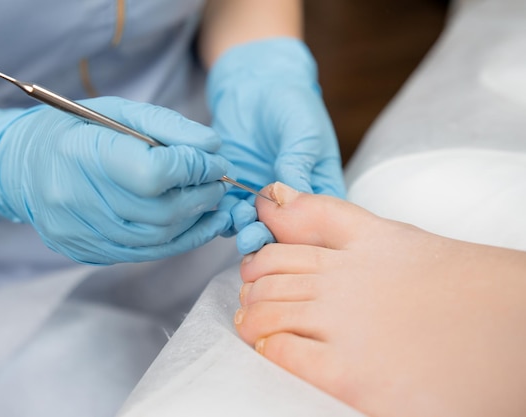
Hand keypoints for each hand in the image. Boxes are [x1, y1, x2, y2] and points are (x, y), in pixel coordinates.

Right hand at [0, 97, 231, 263]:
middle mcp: (74, 198)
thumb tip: (213, 149)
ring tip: (212, 201)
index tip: (214, 161)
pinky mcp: (85, 252)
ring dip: (196, 221)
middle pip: (159, 211)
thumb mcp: (116, 111)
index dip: (193, 169)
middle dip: (202, 196)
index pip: (153, 173)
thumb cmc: (72, 131)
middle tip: (219, 182)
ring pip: (157, 238)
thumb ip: (167, 126)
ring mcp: (78, 232)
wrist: (20, 168)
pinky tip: (195, 223)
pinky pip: (144, 253)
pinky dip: (178, 240)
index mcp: (80, 153)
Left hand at [206, 37, 345, 253]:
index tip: (290, 239)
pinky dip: (224, 217)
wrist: (255, 84)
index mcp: (320, 188)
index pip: (320, 223)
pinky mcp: (234, 190)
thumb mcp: (303, 131)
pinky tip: (221, 212)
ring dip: (245, 230)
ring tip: (239, 220)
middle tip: (256, 236)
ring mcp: (261, 198)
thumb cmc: (291, 103)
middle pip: (284, 234)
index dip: (306, 238)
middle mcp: (292, 201)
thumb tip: (293, 197)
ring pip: (255, 228)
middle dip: (270, 239)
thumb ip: (298, 163)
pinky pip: (228, 213)